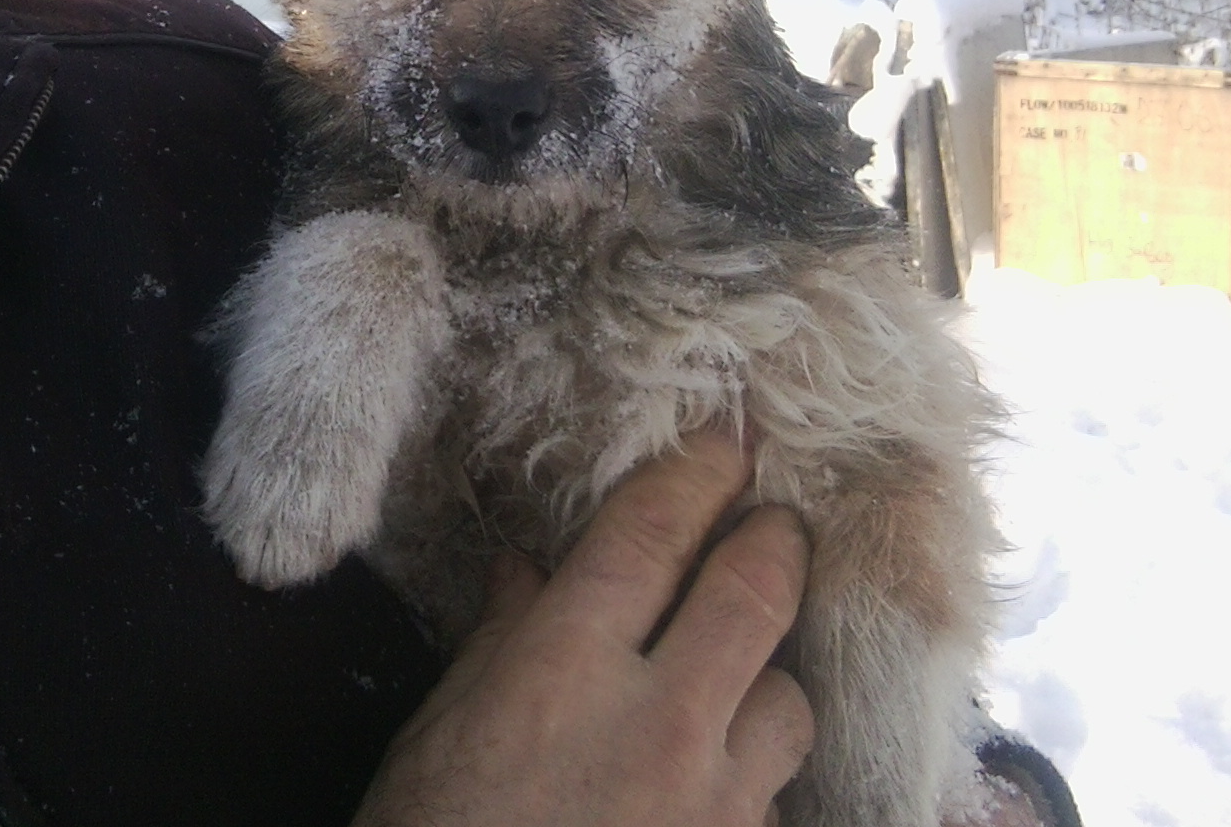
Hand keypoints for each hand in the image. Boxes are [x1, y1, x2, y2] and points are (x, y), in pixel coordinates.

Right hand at [351, 432, 812, 826]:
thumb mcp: (441, 733)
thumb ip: (502, 643)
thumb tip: (530, 571)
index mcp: (563, 667)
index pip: (651, 534)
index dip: (696, 473)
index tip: (726, 441)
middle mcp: (656, 721)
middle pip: (755, 592)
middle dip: (774, 541)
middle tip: (776, 519)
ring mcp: (713, 804)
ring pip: (790, 701)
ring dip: (771, 676)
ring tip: (743, 678)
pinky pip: (774, 799)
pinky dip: (754, 778)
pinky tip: (716, 783)